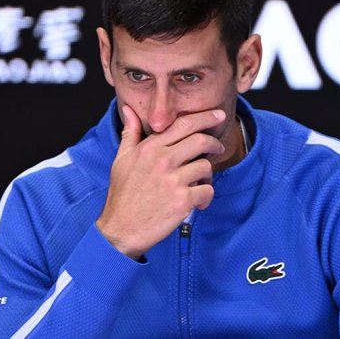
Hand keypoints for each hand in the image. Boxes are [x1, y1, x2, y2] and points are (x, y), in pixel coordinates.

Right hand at [96, 104, 225, 258]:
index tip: (217, 115)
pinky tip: (197, 202)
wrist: (121, 229)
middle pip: (201, 140)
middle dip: (215, 143)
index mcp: (149, 148)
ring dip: (207, 175)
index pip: (183, 124)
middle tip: (219, 148)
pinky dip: (206, 197)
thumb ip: (130, 132)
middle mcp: (162, 160)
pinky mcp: (182, 200)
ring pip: (206, 166)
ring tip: (199, 183)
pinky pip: (207, 191)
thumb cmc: (122, 195)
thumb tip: (129, 110)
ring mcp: (173, 180)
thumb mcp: (122, 159)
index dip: (205, 117)